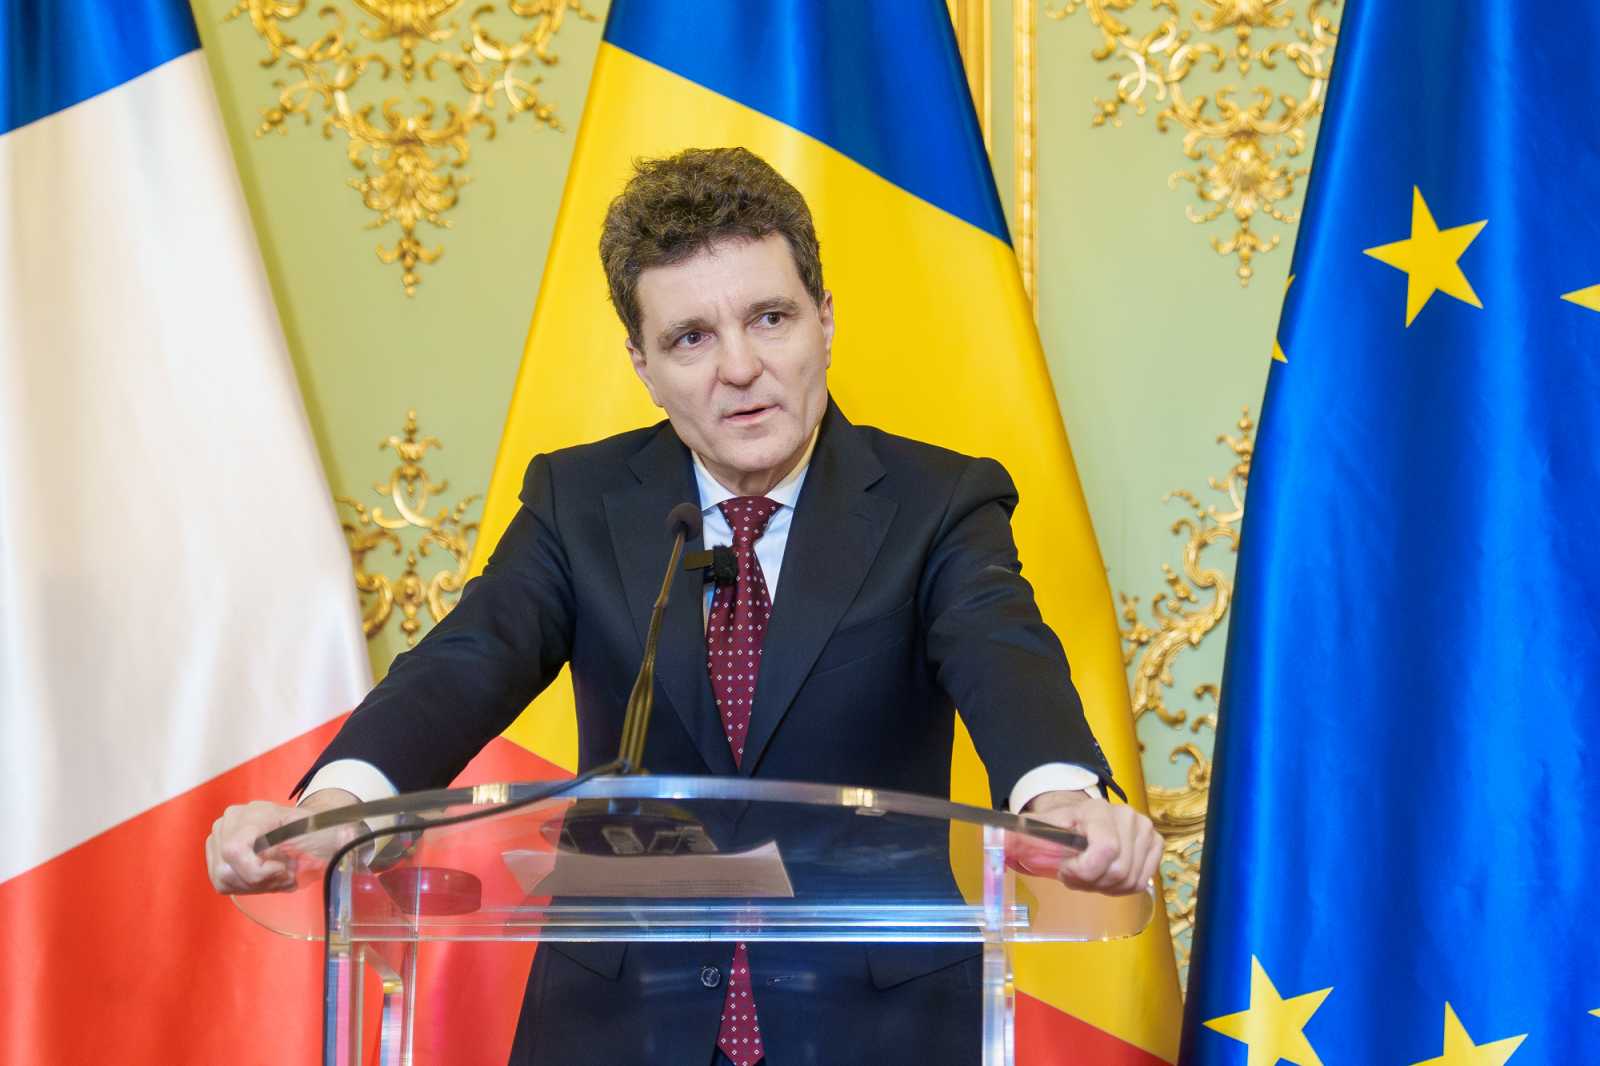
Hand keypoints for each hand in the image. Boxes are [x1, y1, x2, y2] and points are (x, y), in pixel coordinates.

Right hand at [204, 788, 357, 894]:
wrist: (307, 827)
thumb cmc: (316, 830)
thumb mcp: (328, 832)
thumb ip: (339, 835)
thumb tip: (347, 836)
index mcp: (255, 812)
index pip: (234, 849)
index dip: (256, 870)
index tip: (284, 870)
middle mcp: (230, 820)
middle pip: (227, 869)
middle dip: (260, 881)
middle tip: (287, 875)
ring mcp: (218, 835)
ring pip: (223, 878)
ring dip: (255, 885)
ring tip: (280, 875)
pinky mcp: (214, 853)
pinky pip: (221, 882)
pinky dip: (247, 886)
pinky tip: (268, 877)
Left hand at [1011, 789, 1160, 895]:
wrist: (1081, 817)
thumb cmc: (1059, 825)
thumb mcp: (1037, 827)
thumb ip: (1017, 833)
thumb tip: (996, 838)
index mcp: (1098, 811)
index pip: (1106, 851)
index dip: (1085, 871)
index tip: (1066, 869)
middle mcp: (1128, 817)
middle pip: (1118, 872)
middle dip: (1091, 881)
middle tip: (1074, 873)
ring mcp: (1145, 831)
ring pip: (1130, 880)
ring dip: (1105, 886)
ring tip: (1088, 874)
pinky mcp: (1155, 845)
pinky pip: (1142, 882)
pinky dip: (1121, 887)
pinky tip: (1105, 876)